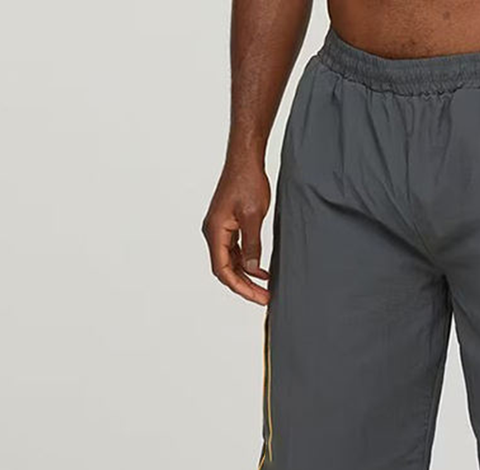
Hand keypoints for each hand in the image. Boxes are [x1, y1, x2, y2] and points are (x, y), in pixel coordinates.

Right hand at [202, 159, 271, 305]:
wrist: (246, 161)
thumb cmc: (247, 182)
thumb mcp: (252, 216)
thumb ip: (251, 245)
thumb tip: (251, 270)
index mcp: (215, 231)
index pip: (223, 270)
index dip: (241, 287)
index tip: (259, 297)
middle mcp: (214, 233)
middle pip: (226, 270)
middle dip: (245, 286)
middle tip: (266, 299)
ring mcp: (221, 230)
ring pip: (231, 263)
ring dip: (247, 277)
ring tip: (266, 289)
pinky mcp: (229, 226)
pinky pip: (236, 252)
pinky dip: (248, 264)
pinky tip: (263, 272)